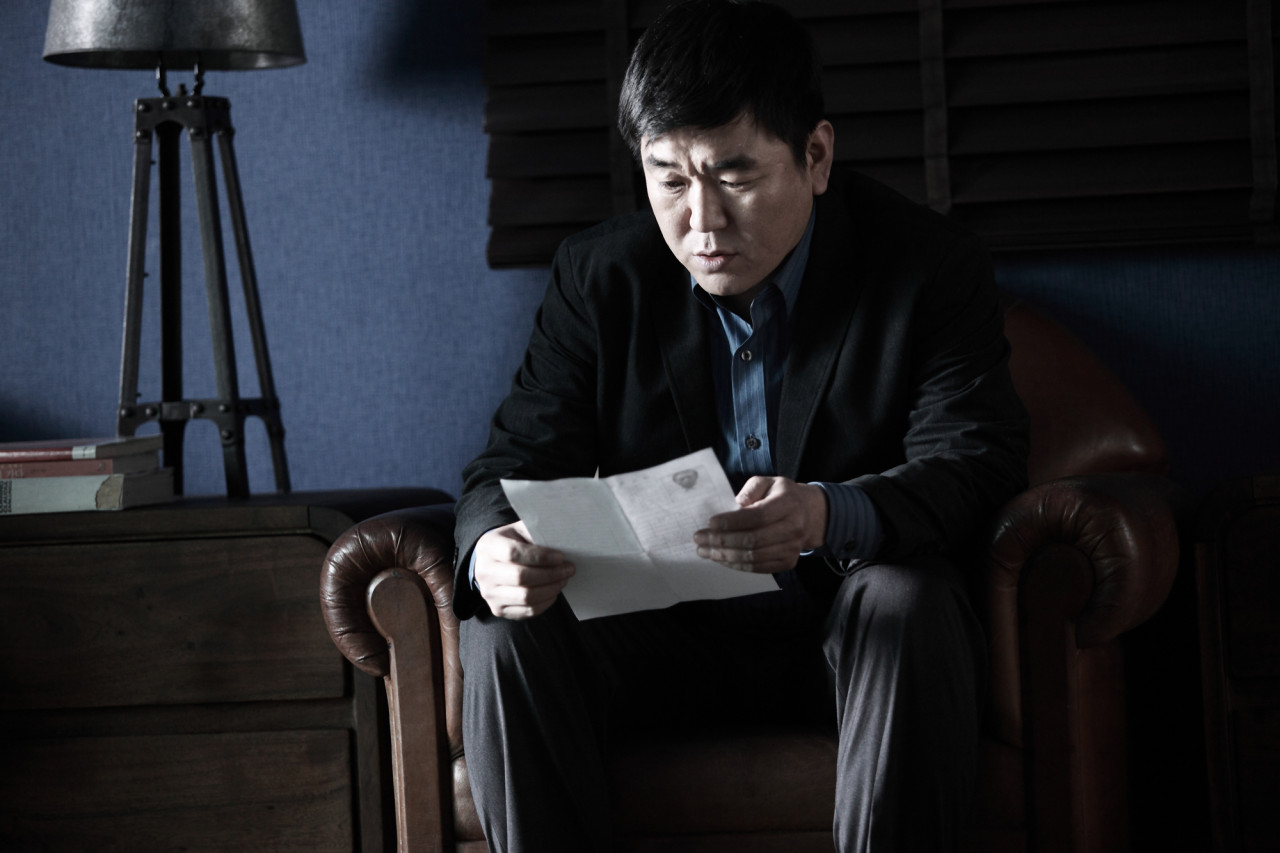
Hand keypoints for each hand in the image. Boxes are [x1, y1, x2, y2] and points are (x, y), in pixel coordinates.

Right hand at [474, 521, 575, 619]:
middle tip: (569, 569)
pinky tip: (553, 591)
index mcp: (489, 547)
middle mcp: (484, 572)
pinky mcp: (498, 609)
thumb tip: (561, 541)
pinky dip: (546, 602)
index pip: (513, 553)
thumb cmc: (509, 543)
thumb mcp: (518, 530)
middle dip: (551, 574)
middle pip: (521, 577)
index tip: (561, 557)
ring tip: (563, 579)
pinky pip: (527, 611)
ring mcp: (489, 594)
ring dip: (551, 589)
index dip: (540, 556)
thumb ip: (535, 532)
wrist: (488, 564)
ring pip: (526, 597)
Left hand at [693, 477, 827, 572]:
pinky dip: (737, 565)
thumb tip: (735, 505)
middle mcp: (793, 528)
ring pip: (754, 557)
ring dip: (725, 556)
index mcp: (788, 504)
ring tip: (705, 550)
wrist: (808, 514)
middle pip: (754, 540)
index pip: (758, 516)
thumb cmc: (781, 496)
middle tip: (700, 538)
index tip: (711, 522)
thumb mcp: (767, 482)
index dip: (732, 521)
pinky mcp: (787, 562)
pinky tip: (721, 558)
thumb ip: (751, 489)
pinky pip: (758, 568)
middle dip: (722, 541)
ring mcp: (792, 548)